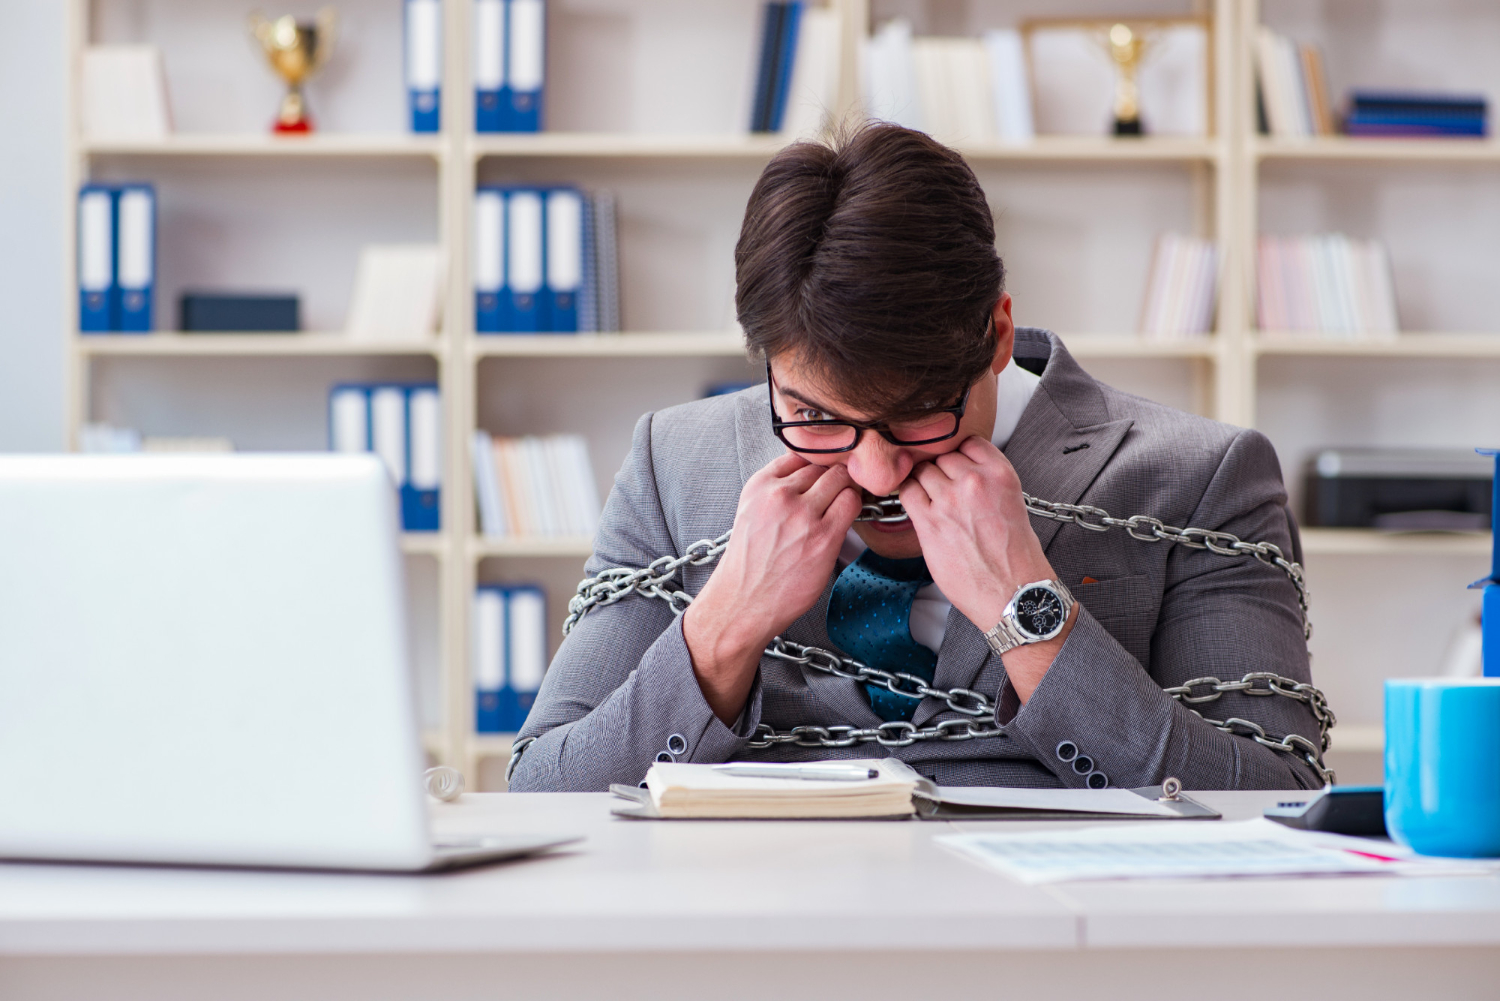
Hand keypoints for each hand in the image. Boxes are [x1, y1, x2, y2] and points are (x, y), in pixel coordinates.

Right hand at [684, 453, 860, 723]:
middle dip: (835, 475)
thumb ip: (778, 486)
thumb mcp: (753, 510)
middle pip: (825, 463)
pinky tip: (846, 519)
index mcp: (760, 485)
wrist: (743, 602)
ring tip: (841, 506)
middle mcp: (781, 495)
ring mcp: (803, 515)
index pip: (802, 452)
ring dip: (847, 490)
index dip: (817, 462)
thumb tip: (813, 469)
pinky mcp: (823, 537)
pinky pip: (852, 504)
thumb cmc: (751, 562)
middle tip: (838, 490)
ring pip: (842, 479)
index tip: (823, 472)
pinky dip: (854, 507)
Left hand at [898, 437, 1073, 701]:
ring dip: (924, 483)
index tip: (957, 467)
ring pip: (923, 471)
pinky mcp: (929, 522)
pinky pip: (907, 492)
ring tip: (933, 501)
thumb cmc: (1016, 556)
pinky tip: (918, 507)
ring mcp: (949, 500)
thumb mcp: (1013, 504)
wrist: (1014, 592)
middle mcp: (974, 481)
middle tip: (945, 490)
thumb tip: (960, 474)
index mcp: (1000, 474)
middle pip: (942, 456)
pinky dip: (909, 495)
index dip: (960, 455)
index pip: (969, 442)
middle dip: (942, 471)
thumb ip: (987, 483)